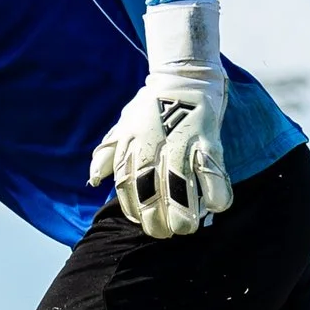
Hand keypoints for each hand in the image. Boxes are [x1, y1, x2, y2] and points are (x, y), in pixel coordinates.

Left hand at [91, 80, 233, 236]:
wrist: (182, 77)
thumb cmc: (150, 107)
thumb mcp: (122, 127)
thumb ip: (107, 155)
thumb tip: (93, 180)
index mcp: (130, 146)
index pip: (126, 187)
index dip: (134, 209)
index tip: (144, 221)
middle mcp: (152, 147)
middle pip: (149, 191)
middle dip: (156, 218)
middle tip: (166, 232)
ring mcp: (180, 143)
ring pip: (178, 184)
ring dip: (183, 211)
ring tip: (186, 228)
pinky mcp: (207, 139)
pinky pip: (212, 170)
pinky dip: (215, 191)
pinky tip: (217, 206)